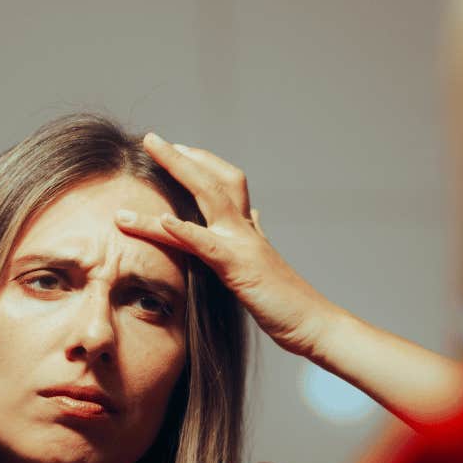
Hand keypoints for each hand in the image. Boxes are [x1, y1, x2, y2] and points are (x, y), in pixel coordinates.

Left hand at [115, 132, 335, 357]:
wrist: (313, 324)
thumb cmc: (288, 301)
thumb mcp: (266, 261)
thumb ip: (257, 236)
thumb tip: (255, 216)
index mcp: (247, 229)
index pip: (225, 182)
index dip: (201, 163)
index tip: (177, 149)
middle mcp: (244, 229)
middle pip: (213, 178)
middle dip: (181, 156)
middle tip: (152, 139)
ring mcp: (242, 245)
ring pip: (206, 198)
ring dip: (176, 172)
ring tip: (148, 156)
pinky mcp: (238, 268)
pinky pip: (206, 245)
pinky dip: (183, 230)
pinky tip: (163, 219)